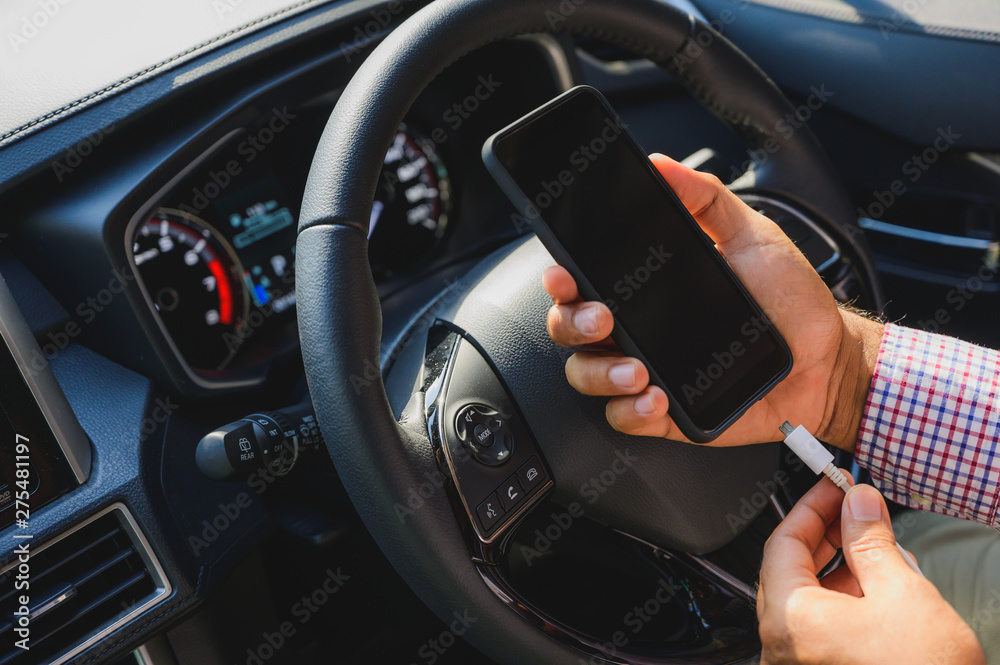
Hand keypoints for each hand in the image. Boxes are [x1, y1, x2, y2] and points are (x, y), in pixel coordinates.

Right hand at [543, 154, 883, 451]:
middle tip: (603, 319)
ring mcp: (647, 372)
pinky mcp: (666, 413)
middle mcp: (636, 330)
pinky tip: (656, 397)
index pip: (584, 282)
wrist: (828, 360)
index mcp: (646, 288)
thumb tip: (661, 166)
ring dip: (601, 373)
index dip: (561, 280)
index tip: (564, 274)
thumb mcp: (751, 235)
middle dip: (573, 324)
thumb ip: (706, 199)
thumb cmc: (789, 299)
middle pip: (570, 329)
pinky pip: (624, 418)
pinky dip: (631, 410)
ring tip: (637, 369)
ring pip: (587, 376)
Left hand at [758, 478, 984, 664]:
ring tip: (880, 554)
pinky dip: (844, 604)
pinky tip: (880, 593)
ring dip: (840, 570)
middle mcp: (781, 648)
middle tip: (857, 512)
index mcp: (789, 620)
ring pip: (808, 601)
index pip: (783, 543)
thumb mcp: (903, 594)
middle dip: (827, 537)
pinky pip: (820, 630)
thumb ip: (872, 541)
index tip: (834, 487)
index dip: (811, 508)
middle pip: (791, 571)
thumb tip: (859, 503)